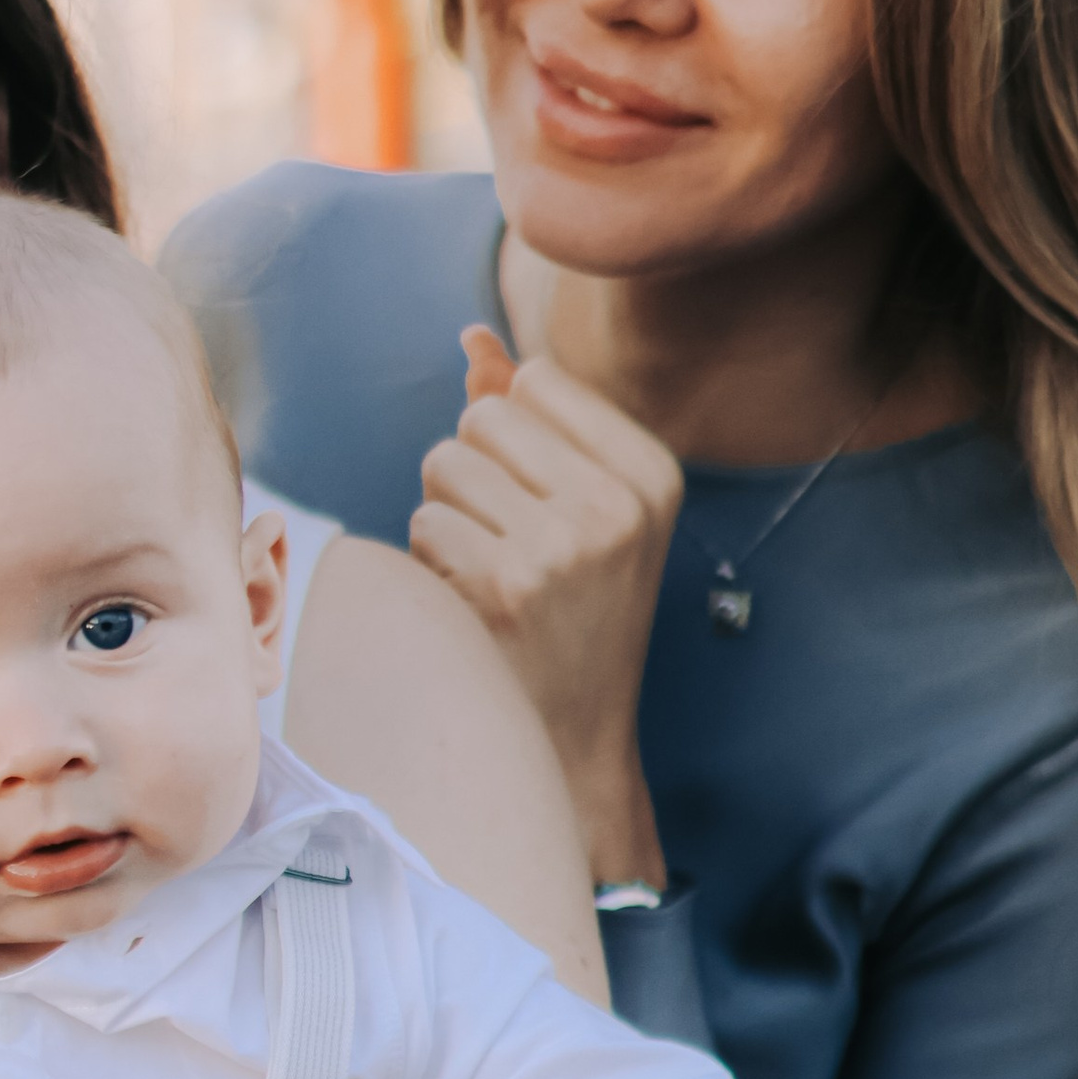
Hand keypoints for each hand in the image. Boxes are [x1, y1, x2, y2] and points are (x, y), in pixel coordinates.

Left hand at [408, 325, 683, 885]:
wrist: (573, 740)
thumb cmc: (572, 611)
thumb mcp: (582, 508)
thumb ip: (530, 418)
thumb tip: (473, 338)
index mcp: (653, 473)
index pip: (535, 379)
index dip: (512, 434)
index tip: (544, 502)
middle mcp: (619, 503)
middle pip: (483, 416)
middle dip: (473, 472)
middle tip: (510, 544)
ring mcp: (566, 544)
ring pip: (444, 464)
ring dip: (445, 515)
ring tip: (489, 572)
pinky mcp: (508, 585)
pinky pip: (424, 523)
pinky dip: (430, 563)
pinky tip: (470, 605)